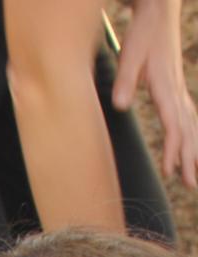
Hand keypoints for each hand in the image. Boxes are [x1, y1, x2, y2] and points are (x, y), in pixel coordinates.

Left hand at [114, 0, 197, 186]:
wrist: (159, 10)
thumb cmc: (143, 32)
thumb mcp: (130, 54)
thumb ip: (125, 80)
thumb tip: (120, 105)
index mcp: (167, 88)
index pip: (174, 125)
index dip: (173, 150)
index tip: (170, 171)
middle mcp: (178, 91)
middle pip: (188, 131)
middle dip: (190, 159)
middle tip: (191, 185)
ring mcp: (180, 89)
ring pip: (191, 126)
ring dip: (193, 151)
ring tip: (192, 176)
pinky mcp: (177, 87)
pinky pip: (188, 117)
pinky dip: (191, 136)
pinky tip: (190, 148)